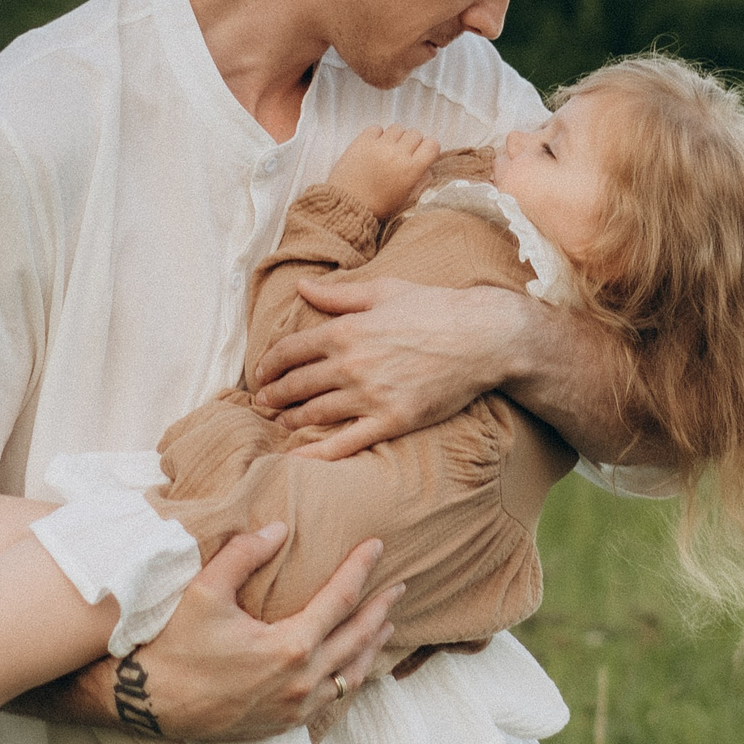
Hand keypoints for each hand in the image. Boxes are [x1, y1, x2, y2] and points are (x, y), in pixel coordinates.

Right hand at [99, 524, 404, 741]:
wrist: (149, 704)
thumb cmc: (174, 646)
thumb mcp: (204, 591)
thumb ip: (243, 555)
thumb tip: (278, 529)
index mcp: (289, 647)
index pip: (340, 599)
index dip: (361, 569)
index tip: (377, 547)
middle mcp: (300, 682)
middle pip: (356, 639)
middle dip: (380, 609)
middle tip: (399, 587)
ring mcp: (294, 708)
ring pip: (349, 676)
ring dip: (370, 647)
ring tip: (384, 626)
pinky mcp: (282, 725)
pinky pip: (330, 701)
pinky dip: (348, 678)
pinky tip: (350, 667)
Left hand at [252, 276, 524, 459]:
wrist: (482, 338)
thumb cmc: (435, 308)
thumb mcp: (383, 289)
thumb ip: (338, 293)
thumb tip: (301, 285)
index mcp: (345, 330)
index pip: (290, 350)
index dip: (269, 364)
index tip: (261, 373)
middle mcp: (351, 365)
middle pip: (296, 385)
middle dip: (274, 395)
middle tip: (262, 402)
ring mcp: (370, 396)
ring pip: (315, 413)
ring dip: (291, 421)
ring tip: (281, 424)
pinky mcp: (391, 421)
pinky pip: (345, 443)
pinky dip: (318, 453)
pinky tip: (300, 458)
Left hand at [327, 124, 441, 219]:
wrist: (347, 205)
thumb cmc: (377, 206)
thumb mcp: (405, 199)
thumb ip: (419, 181)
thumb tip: (426, 168)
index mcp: (412, 170)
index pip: (432, 144)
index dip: (428, 148)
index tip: (421, 154)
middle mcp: (398, 154)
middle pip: (415, 134)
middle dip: (411, 143)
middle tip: (402, 154)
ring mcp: (380, 145)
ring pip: (397, 128)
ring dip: (395, 137)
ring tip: (387, 149)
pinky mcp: (363, 141)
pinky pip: (377, 128)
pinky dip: (377, 135)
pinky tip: (374, 147)